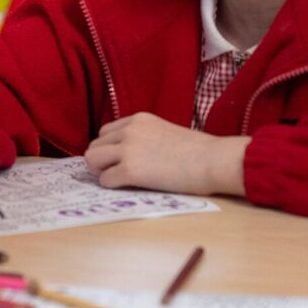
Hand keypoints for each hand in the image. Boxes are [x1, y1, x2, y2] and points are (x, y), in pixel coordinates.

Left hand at [85, 112, 248, 195]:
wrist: (214, 160)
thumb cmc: (200, 152)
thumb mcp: (166, 133)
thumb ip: (146, 138)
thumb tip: (135, 155)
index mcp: (139, 120)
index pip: (106, 132)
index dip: (110, 149)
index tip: (119, 160)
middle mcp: (129, 130)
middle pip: (95, 145)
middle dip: (101, 161)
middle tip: (114, 173)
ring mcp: (128, 150)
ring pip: (93, 160)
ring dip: (102, 172)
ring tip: (118, 180)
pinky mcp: (130, 170)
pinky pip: (105, 179)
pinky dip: (111, 185)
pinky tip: (127, 187)